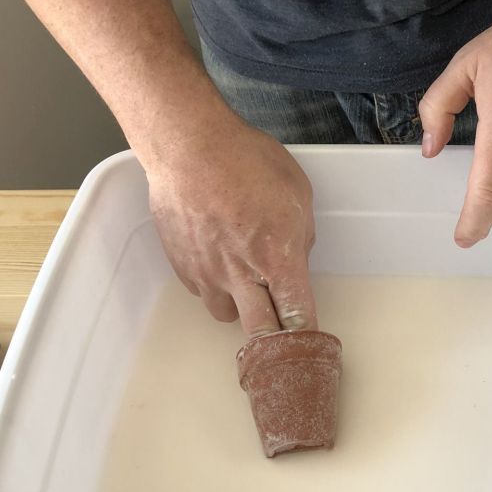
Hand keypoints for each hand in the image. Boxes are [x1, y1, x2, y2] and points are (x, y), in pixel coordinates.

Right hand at [145, 108, 316, 337]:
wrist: (187, 147)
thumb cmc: (246, 160)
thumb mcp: (296, 191)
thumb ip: (301, 235)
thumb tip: (296, 257)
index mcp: (277, 260)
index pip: (297, 316)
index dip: (306, 334)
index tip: (311, 343)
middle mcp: (240, 276)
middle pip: (260, 332)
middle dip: (273, 339)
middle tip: (280, 335)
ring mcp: (206, 274)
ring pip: (226, 313)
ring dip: (239, 306)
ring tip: (244, 281)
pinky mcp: (181, 265)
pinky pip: (201, 289)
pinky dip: (212, 282)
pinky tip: (217, 255)